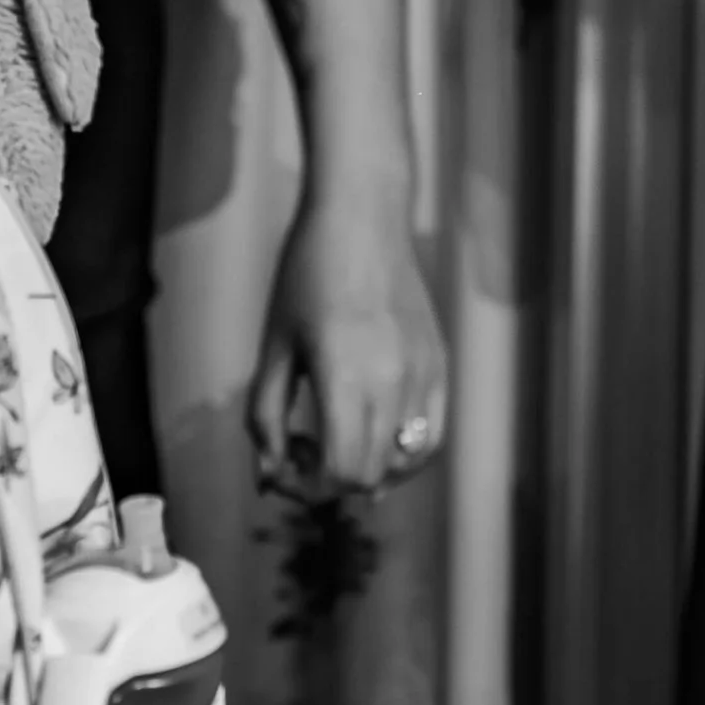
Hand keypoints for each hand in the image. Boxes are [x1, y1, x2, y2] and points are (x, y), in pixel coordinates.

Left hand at [247, 181, 447, 494]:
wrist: (361, 218)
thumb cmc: (306, 274)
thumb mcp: (275, 343)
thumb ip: (265, 412)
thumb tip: (269, 472)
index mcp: (344, 376)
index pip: (339, 473)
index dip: (304, 486)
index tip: (282, 464)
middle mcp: (392, 382)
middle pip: (369, 476)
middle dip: (329, 482)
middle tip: (302, 450)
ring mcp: (422, 375)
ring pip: (405, 464)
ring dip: (368, 471)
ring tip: (337, 441)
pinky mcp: (439, 366)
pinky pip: (431, 437)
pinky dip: (405, 454)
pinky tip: (375, 438)